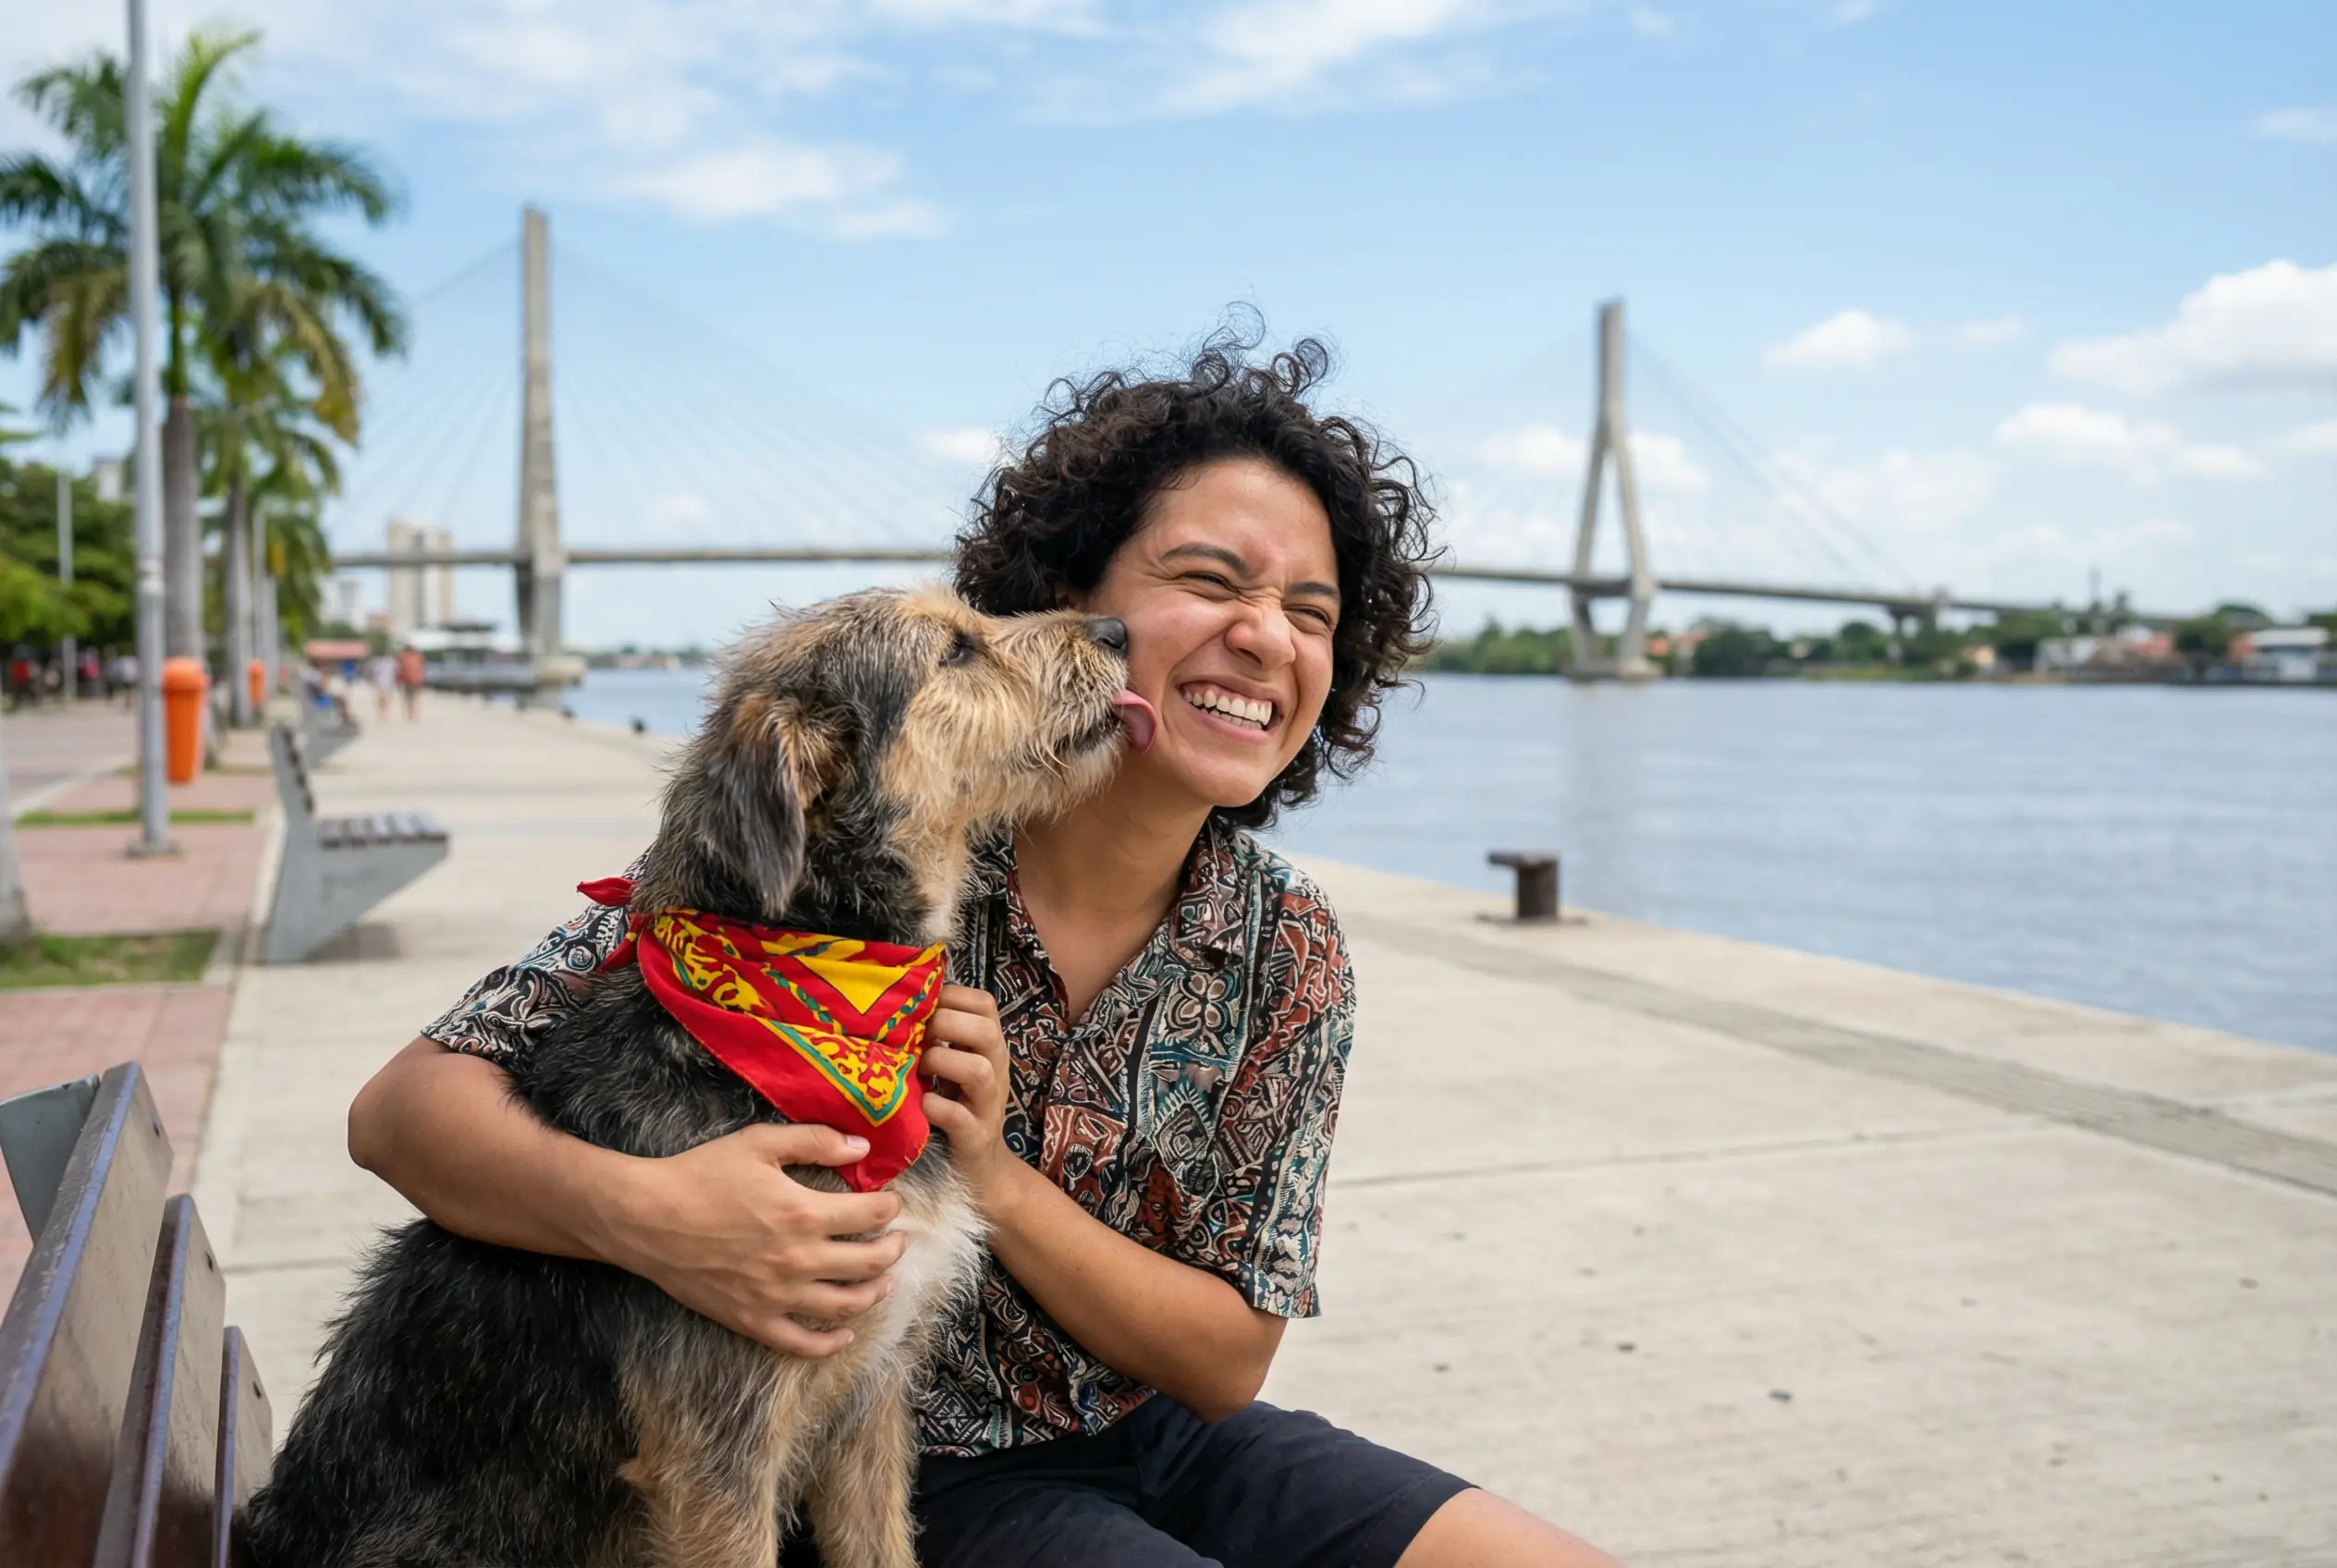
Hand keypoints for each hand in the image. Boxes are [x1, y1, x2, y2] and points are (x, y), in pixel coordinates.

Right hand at [601, 1123, 909, 1357]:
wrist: (646, 1218)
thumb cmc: (701, 1174)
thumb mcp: (759, 1143)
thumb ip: (815, 1141)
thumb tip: (861, 1148)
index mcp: (805, 1213)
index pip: (871, 1215)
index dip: (890, 1206)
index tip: (891, 1201)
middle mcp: (799, 1260)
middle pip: (869, 1263)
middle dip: (893, 1250)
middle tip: (899, 1240)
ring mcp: (777, 1296)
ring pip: (845, 1305)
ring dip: (874, 1293)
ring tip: (885, 1281)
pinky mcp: (752, 1320)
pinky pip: (801, 1343)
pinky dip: (830, 1343)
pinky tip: (845, 1334)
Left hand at [920, 985, 1018, 1211]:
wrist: (982, 1169)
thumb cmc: (958, 1107)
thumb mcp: (954, 1067)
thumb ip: (939, 1038)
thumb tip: (900, 1004)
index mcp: (989, 1048)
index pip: (985, 1004)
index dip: (952, 996)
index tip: (923, 1006)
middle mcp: (996, 1071)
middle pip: (986, 1031)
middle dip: (945, 1025)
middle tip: (918, 1038)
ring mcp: (988, 1105)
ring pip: (979, 1071)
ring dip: (942, 1063)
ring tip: (919, 1070)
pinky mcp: (976, 1138)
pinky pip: (958, 1117)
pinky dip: (935, 1107)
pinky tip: (921, 1106)